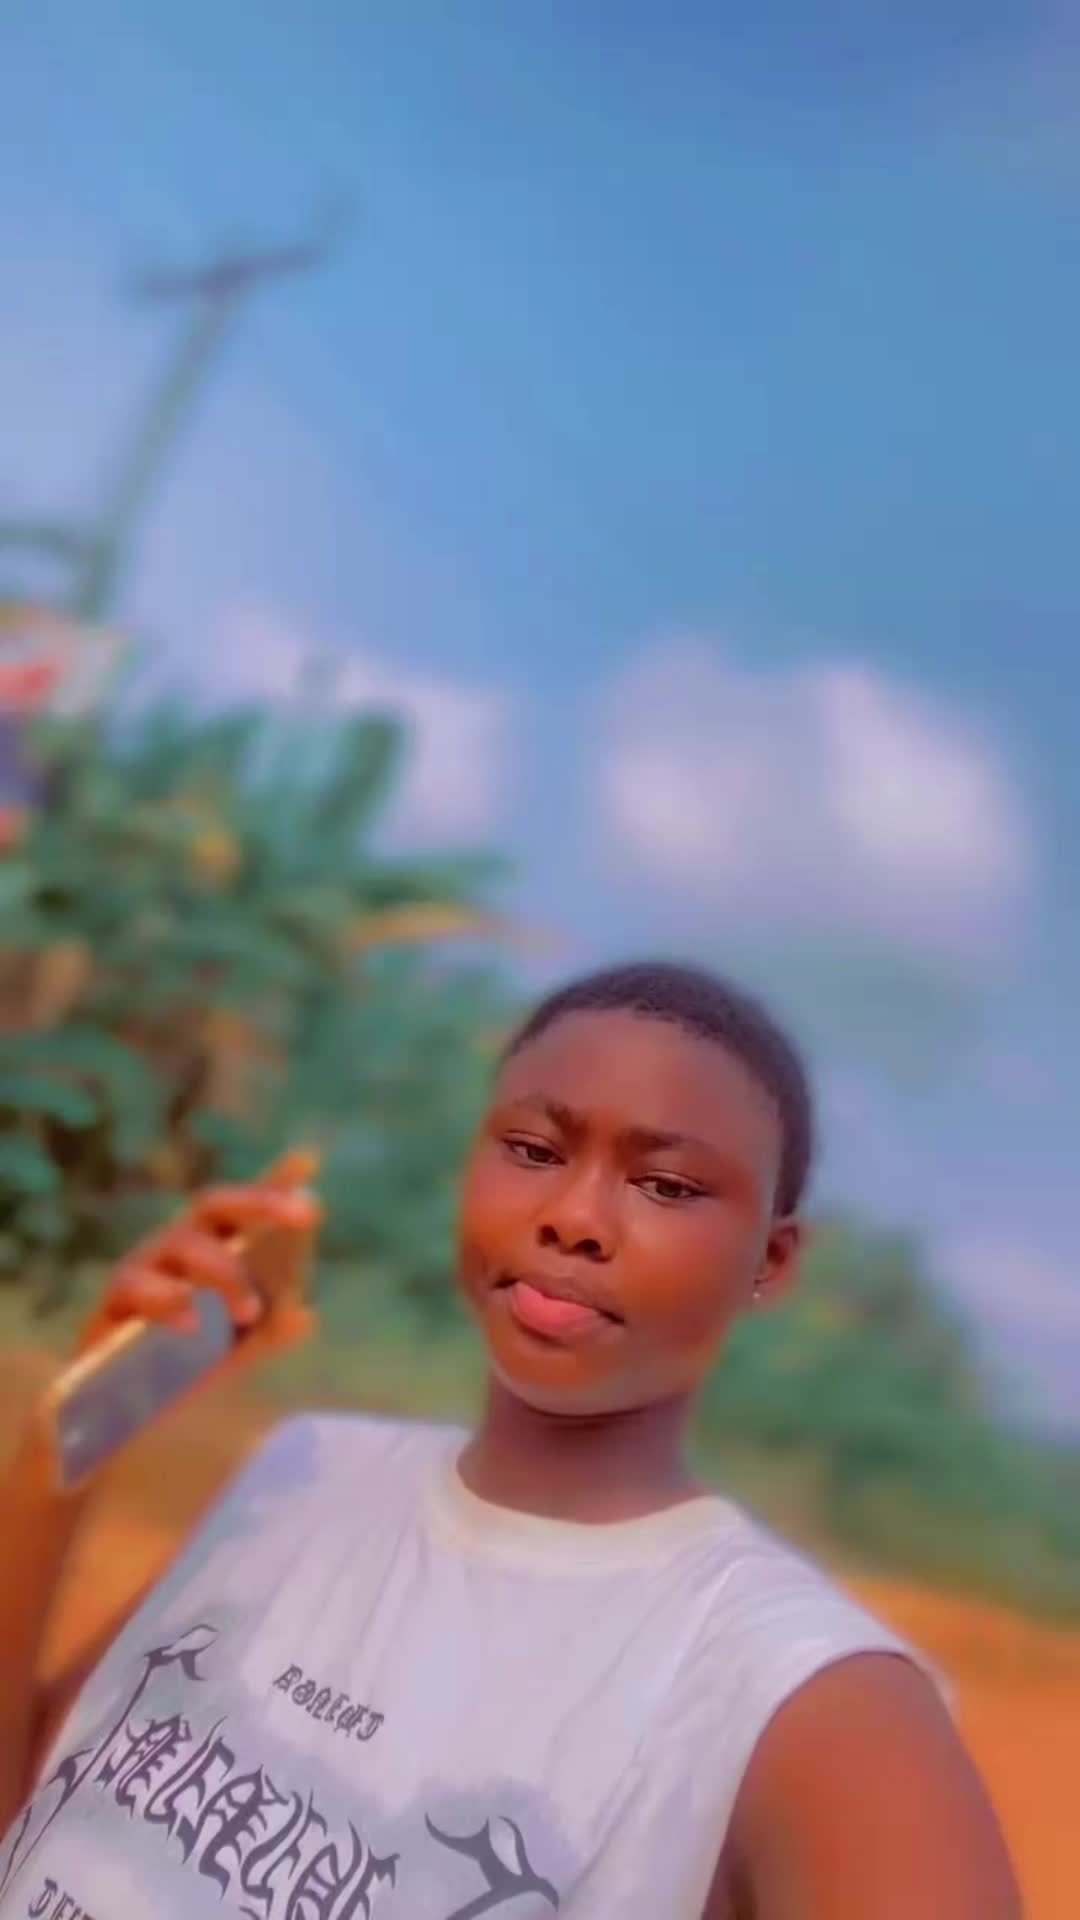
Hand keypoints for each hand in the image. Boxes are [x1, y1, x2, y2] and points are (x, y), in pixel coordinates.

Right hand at [74, 1150, 321, 1368]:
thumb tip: (304, 1316)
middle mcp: (180, 1246)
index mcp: (217, 1248)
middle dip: (260, 1201)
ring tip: (250, 1311)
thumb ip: (271, 1331)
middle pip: (213, 1203)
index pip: (245, 1206)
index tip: (308, 1162)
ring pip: (181, 1239)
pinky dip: (168, 1301)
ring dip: (225, 1271)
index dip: (273, 1182)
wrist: (125, 1413)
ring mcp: (144, 1266)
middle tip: (306, 1214)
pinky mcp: (113, 1300)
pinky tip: (193, 1324)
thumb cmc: (189, 1365)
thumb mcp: (238, 1350)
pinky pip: (137, 1286)